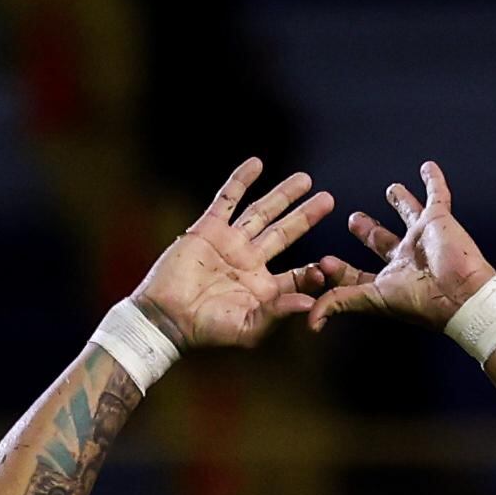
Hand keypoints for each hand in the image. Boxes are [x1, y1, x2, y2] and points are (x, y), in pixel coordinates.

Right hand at [130, 160, 336, 352]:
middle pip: (285, 232)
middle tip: (329, 199)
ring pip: (261, 212)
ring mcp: (229, 243)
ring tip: (305, 180)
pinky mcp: (208, 229)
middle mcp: (250, 262)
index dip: (315, 270)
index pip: (298, 273)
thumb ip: (279, 313)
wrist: (166, 318)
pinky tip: (256, 163)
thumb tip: (310, 303)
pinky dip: (240, 181)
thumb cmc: (207, 331)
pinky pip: (227, 199)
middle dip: (306, 215)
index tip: (329, 265)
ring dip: (283, 195)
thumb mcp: (249, 329)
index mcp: (264, 288)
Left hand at [307, 161, 495, 331]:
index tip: (322, 263)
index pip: (357, 275)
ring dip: (401, 201)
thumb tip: (311, 321)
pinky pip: (438, 194)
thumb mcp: (372, 300)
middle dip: (367, 230)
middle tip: (352, 219)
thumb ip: (339, 303)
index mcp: (388, 281)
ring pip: (409, 214)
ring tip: (391, 188)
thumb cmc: (421, 302)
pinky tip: (428, 167)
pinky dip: (434, 180)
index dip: (339, 270)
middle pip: (381, 241)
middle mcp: (404, 258)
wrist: (461, 294)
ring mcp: (421, 237)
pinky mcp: (439, 219)